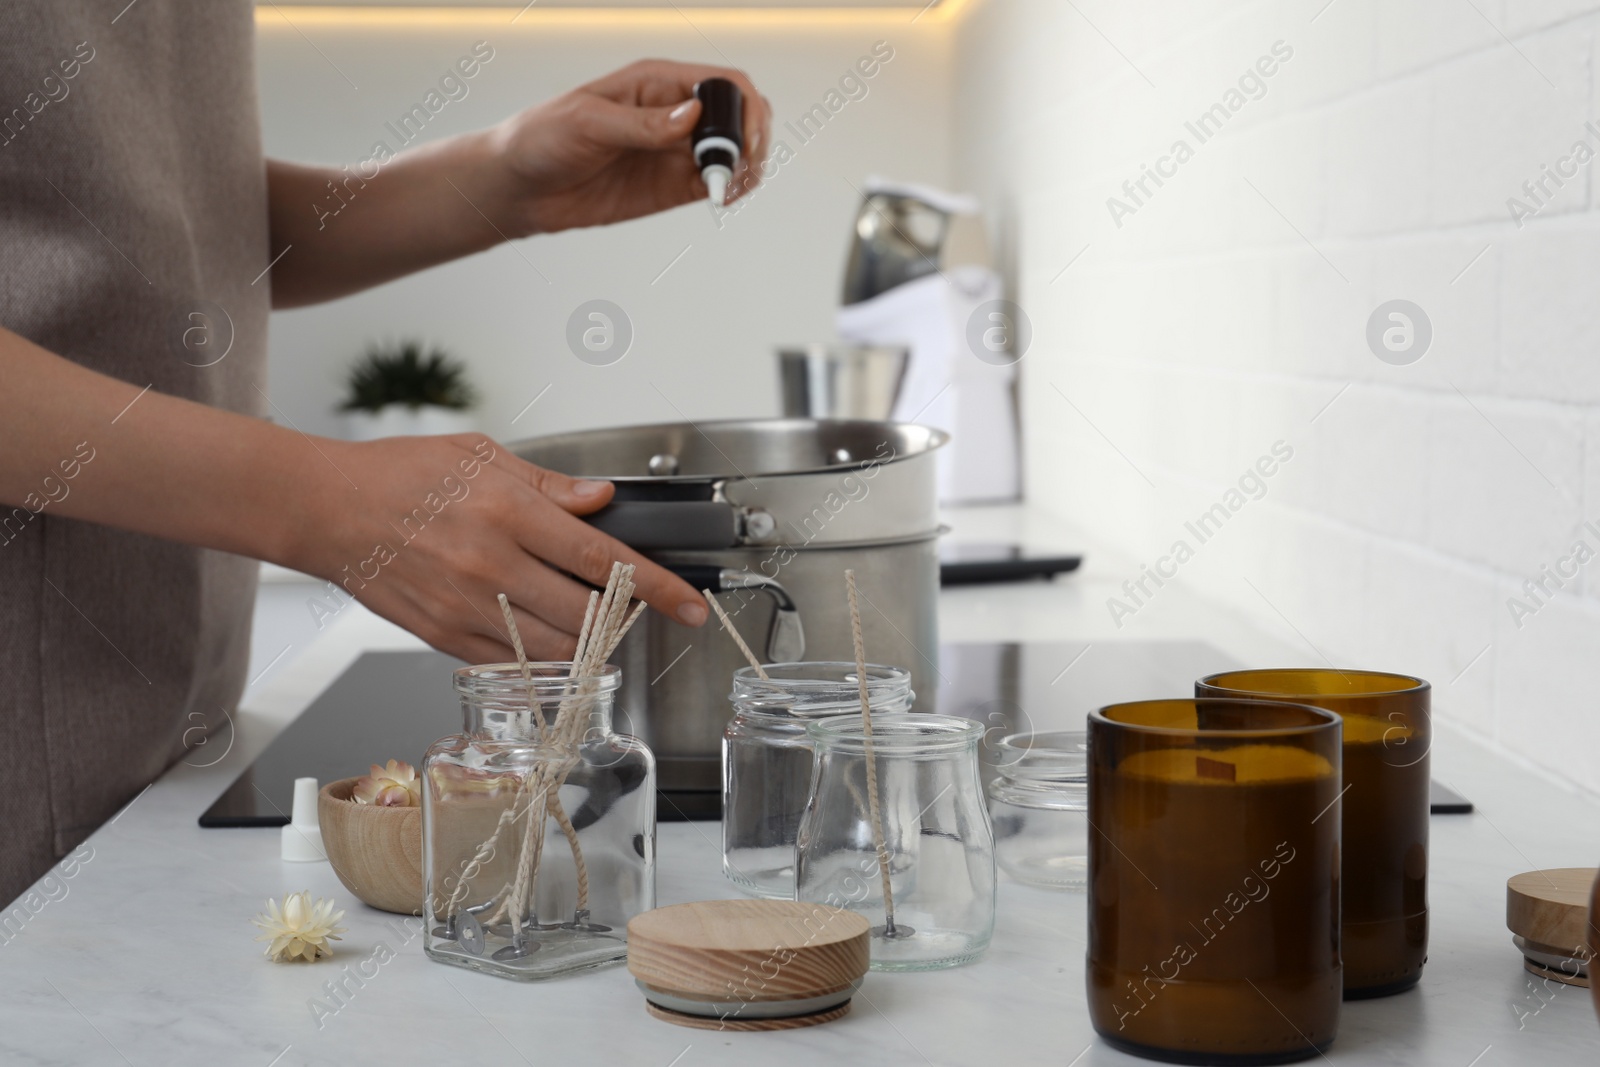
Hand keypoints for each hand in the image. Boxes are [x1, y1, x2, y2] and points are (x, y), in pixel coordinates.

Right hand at [293, 434, 707, 662]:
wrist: (323, 510)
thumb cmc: (398, 474)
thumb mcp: (480, 456)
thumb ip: (548, 486)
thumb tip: (601, 500)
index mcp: (507, 512)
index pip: (604, 558)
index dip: (658, 586)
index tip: (691, 604)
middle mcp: (491, 566)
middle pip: (588, 611)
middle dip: (628, 617)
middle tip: (644, 609)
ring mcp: (467, 609)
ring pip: (555, 647)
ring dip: (590, 642)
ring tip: (598, 622)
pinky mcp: (444, 637)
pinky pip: (512, 662)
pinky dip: (542, 657)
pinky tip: (549, 637)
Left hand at [490, 59, 771, 234]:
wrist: (521, 186)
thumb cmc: (542, 138)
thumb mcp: (588, 122)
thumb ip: (642, 124)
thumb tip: (691, 116)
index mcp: (656, 82)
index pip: (722, 83)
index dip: (742, 109)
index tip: (738, 142)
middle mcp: (673, 113)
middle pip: (739, 115)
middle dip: (752, 139)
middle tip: (736, 169)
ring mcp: (675, 151)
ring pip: (735, 151)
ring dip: (745, 168)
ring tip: (728, 189)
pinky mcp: (672, 185)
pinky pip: (716, 182)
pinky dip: (730, 189)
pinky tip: (721, 198)